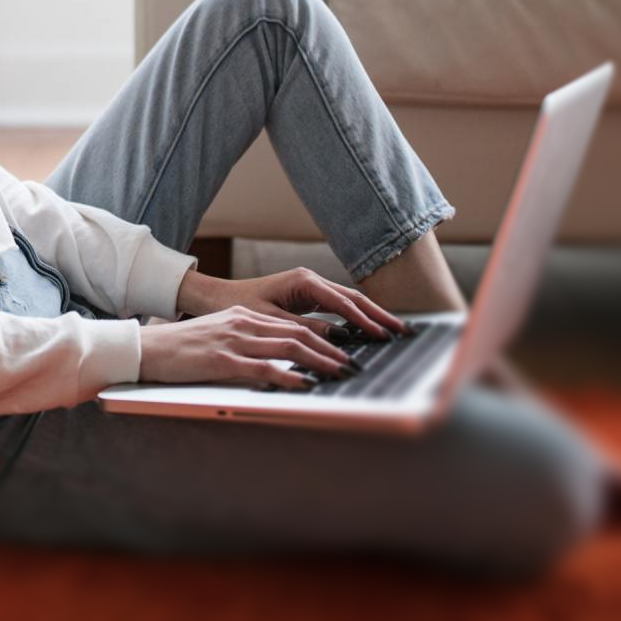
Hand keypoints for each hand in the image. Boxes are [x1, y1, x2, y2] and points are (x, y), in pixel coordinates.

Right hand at [139, 304, 366, 389]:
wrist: (147, 349)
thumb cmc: (180, 349)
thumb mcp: (218, 337)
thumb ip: (246, 343)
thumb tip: (274, 360)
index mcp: (244, 316)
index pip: (292, 325)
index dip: (322, 337)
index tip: (343, 350)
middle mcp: (243, 323)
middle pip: (298, 333)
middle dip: (330, 350)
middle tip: (353, 364)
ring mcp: (234, 341)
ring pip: (288, 347)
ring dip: (320, 362)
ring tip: (340, 373)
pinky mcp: (223, 361)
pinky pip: (264, 368)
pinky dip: (289, 376)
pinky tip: (306, 384)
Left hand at [175, 267, 410, 342]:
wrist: (217, 298)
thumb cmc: (238, 306)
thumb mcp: (271, 321)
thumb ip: (305, 329)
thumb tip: (338, 340)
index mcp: (303, 281)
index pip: (343, 303)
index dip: (365, 321)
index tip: (383, 336)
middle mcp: (311, 280)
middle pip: (354, 298)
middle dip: (379, 315)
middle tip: (403, 332)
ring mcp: (311, 287)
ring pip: (349, 302)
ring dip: (371, 316)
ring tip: (394, 332)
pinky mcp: (308, 297)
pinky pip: (338, 307)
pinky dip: (355, 319)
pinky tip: (368, 331)